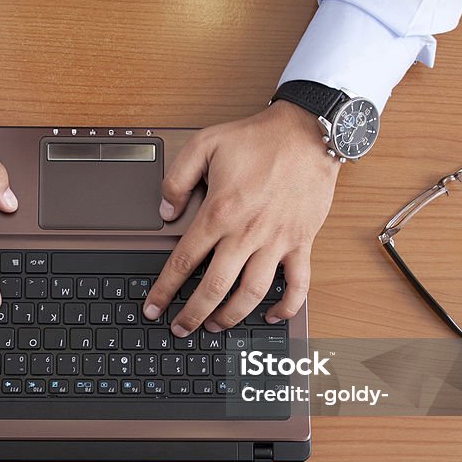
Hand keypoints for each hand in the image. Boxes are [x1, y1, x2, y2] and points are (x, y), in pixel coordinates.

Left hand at [143, 101, 339, 335]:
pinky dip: (287, 306)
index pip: (184, 261)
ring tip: (216, 326)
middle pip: (214, 287)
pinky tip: (272, 316)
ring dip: (232, 316)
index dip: (164, 289)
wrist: (308, 132)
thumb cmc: (258, 138)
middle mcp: (247, 232)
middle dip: (193, 314)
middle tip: (180, 329)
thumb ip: (177, 178)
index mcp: (220, 211)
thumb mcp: (204, 144)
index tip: (153, 307)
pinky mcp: (302, 242)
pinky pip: (298, 283)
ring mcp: (277, 240)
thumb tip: (165, 211)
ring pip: (252, 293)